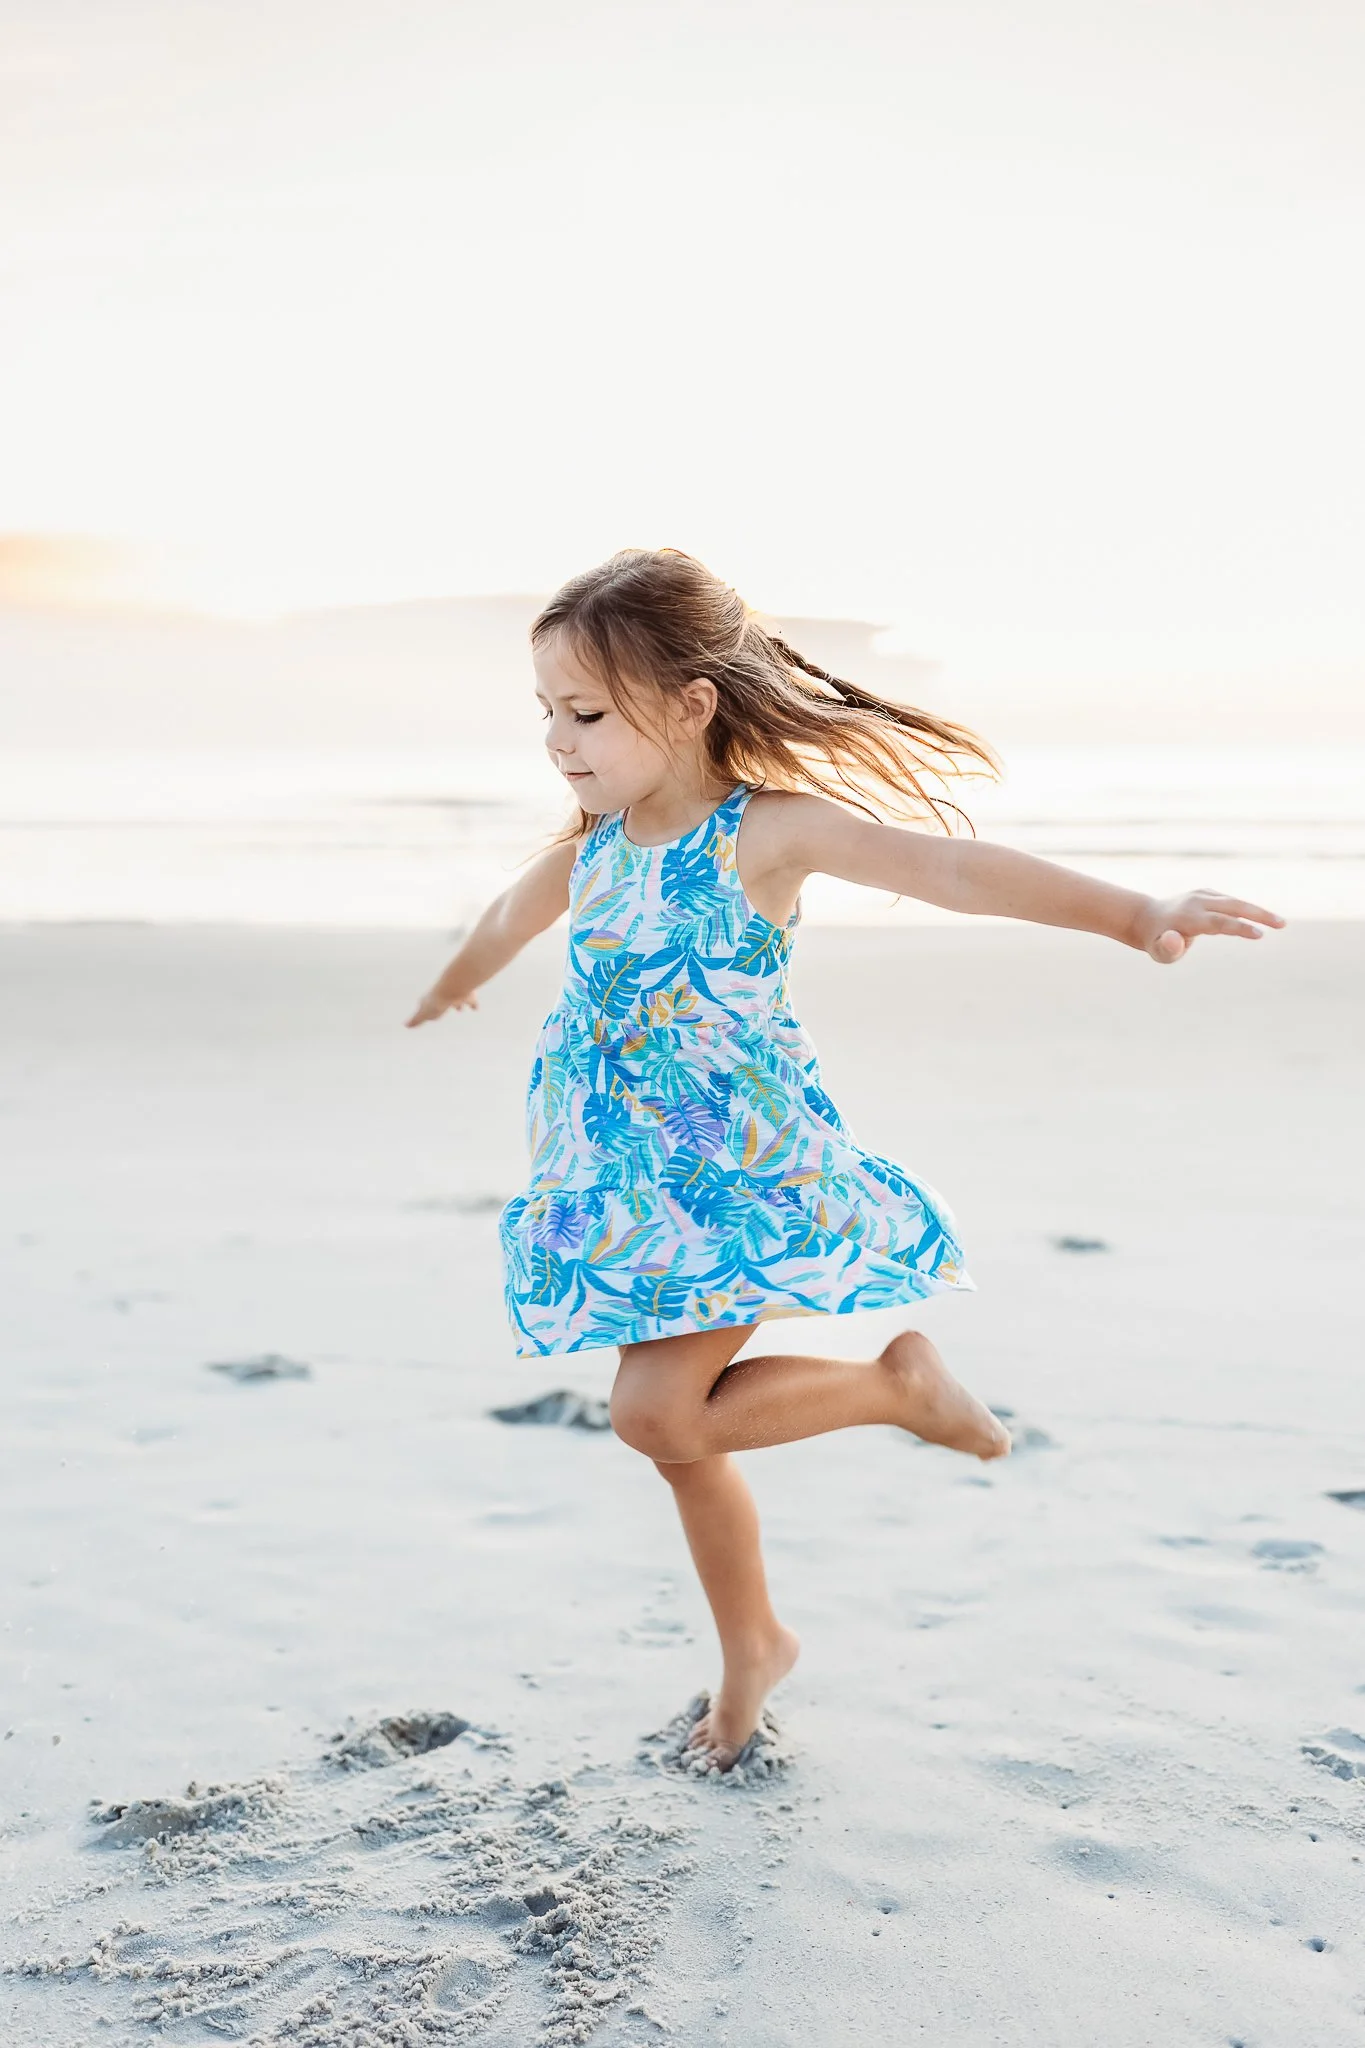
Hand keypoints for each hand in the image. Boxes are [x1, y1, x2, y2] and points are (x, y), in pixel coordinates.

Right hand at [404, 986, 477, 1026]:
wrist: (456, 986)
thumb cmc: (439, 1000)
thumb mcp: (425, 1013)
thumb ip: (416, 1020)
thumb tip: (405, 1025)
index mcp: (431, 998)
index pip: (424, 1005)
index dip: (423, 1010)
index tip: (422, 1012)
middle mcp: (443, 994)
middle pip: (441, 1001)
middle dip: (440, 1006)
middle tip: (439, 1011)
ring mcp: (456, 994)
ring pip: (455, 1000)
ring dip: (457, 1005)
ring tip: (459, 1010)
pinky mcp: (468, 995)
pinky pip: (471, 1000)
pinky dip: (473, 1004)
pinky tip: (475, 1009)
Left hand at [1135, 889, 1284, 964]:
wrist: (1147, 917)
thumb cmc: (1156, 941)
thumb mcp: (1157, 951)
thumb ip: (1166, 949)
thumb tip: (1175, 938)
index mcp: (1189, 917)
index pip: (1219, 922)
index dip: (1239, 928)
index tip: (1259, 934)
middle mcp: (1198, 901)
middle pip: (1233, 906)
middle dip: (1258, 914)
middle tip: (1281, 924)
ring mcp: (1203, 894)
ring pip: (1236, 901)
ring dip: (1258, 911)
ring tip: (1279, 923)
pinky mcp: (1208, 893)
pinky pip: (1231, 902)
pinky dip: (1248, 909)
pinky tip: (1263, 918)